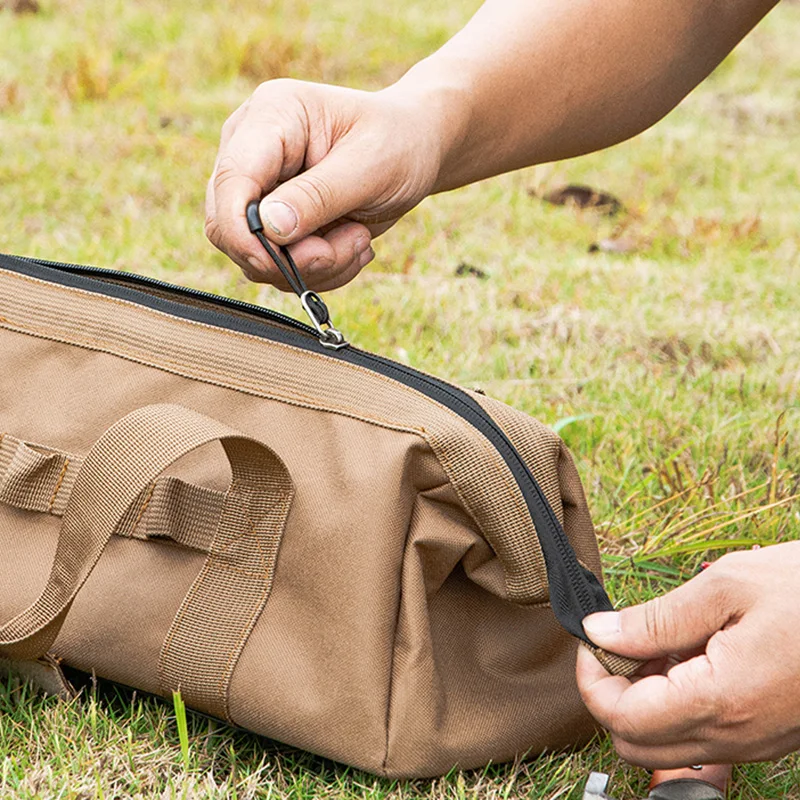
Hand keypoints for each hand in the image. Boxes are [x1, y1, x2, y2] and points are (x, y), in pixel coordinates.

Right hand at [205, 78, 450, 291]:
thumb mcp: (371, 164)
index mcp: (271, 116)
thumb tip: (270, 228)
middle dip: (287, 256)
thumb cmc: (399, 142)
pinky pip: (278, 267)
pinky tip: (352, 243)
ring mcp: (259, 190)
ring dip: (313, 266)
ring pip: (255, 257)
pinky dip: (319, 270)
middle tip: (344, 248)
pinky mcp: (273, 223)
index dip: (241, 230)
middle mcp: (252, 151)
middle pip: (229, 226)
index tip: (279, 262)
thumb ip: (319, 195)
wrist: (416, 148)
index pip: (229, 180)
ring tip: (359, 238)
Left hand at [576, 542, 799, 766]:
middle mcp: (736, 735)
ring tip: (658, 644)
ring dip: (642, 701)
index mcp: (721, 699)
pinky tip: (688, 656)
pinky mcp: (764, 735)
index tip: (593, 641)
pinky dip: (675, 704)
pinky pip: (699, 736)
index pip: (622, 719)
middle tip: (619, 644)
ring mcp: (753, 742)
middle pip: (635, 744)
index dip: (592, 680)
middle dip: (610, 695)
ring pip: (665, 745)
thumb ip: (655, 619)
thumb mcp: (725, 587)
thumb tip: (601, 633)